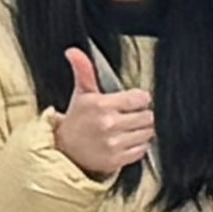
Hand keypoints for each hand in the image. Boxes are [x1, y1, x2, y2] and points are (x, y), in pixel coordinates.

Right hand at [54, 46, 156, 179]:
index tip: (133, 101)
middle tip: (130, 116)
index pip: (141, 98)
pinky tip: (125, 141)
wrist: (64, 150)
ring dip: (142, 130)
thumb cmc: (77, 119)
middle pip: (148, 116)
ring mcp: (113, 144)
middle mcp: (109, 124)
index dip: (140, 99)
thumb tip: (73, 51)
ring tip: (127, 128)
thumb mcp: (82, 93)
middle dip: (142, 115)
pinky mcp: (117, 160)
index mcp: (102, 105)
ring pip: (148, 133)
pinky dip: (138, 146)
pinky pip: (143, 150)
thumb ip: (84, 71)